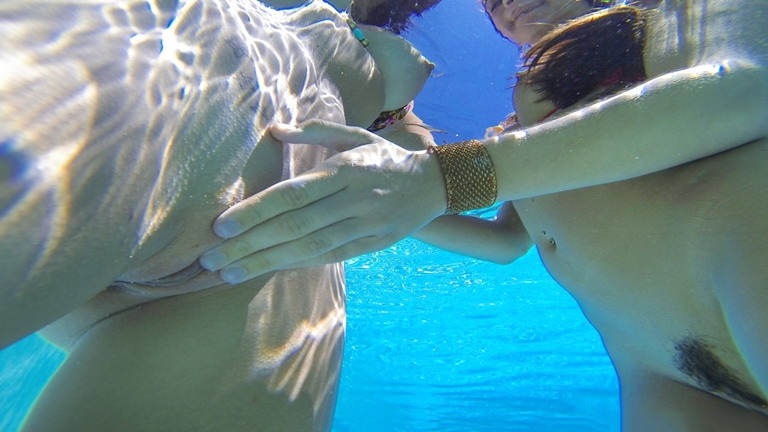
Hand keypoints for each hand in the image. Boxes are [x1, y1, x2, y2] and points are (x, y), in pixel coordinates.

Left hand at [199, 120, 446, 283]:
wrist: (433, 184)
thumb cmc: (382, 156)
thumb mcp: (355, 134)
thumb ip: (314, 130)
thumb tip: (273, 129)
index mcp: (345, 168)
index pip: (292, 194)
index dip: (255, 211)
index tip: (221, 225)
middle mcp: (354, 198)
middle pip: (295, 226)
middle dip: (249, 245)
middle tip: (211, 259)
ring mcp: (366, 224)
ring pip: (309, 248)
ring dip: (265, 262)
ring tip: (229, 272)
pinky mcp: (373, 244)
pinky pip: (330, 258)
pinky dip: (296, 264)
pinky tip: (268, 269)